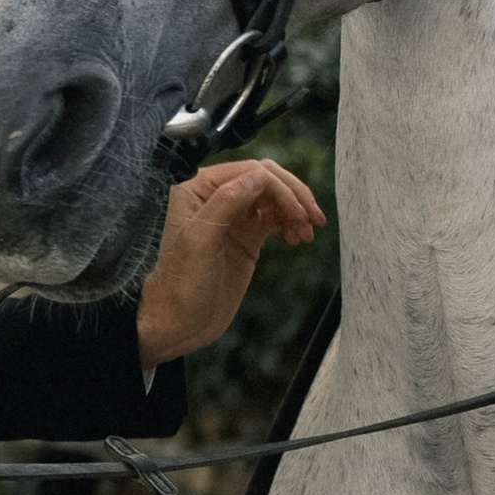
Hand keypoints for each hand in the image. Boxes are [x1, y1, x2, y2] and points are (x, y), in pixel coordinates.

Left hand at [135, 157, 326, 366]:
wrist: (180, 322)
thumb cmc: (181, 285)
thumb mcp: (200, 241)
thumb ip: (226, 203)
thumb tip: (260, 175)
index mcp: (197, 189)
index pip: (249, 172)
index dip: (279, 187)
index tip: (299, 211)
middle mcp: (215, 197)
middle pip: (266, 180)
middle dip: (293, 196)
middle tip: (313, 218)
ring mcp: (233, 217)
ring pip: (274, 198)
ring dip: (296, 211)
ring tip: (308, 233)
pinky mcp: (246, 235)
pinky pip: (275, 218)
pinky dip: (291, 223)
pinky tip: (298, 238)